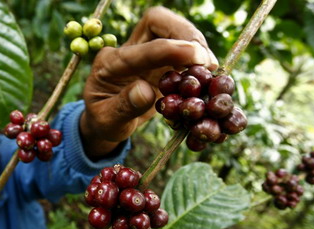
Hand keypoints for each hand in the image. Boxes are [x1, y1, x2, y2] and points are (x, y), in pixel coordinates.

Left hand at [80, 6, 218, 158]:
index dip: (170, 50)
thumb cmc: (103, 122)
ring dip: (195, 45)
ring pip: (172, 30)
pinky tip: (207, 75)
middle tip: (206, 61)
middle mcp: (128, 51)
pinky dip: (197, 58)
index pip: (143, 48)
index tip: (196, 57)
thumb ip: (123, 107)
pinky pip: (181, 48)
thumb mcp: (106, 121)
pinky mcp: (160, 62)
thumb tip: (146, 91)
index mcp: (110, 63)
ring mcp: (145, 54)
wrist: (105, 122)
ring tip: (210, 70)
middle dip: (185, 34)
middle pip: (157, 22)